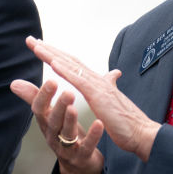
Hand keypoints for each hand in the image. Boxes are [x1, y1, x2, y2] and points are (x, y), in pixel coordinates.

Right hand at [10, 78, 104, 173]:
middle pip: (53, 121)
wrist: (78, 168)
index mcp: (46, 124)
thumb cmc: (63, 135)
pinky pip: (87, 147)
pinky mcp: (82, 158)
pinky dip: (93, 136)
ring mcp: (67, 149)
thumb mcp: (49, 117)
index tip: (51, 81)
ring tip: (74, 108)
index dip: (44, 96)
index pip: (40, 109)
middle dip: (59, 107)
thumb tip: (14, 83)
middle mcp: (53, 136)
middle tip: (67, 92)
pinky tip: (99, 124)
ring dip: (70, 121)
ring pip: (67, 135)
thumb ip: (35, 99)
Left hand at [23, 36, 160, 161]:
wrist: (141, 133)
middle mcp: (97, 79)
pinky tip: (53, 64)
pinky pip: (79, 80)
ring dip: (52, 55)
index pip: (73, 63)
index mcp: (97, 81)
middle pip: (68, 60)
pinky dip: (65, 70)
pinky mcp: (99, 95)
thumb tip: (114, 73)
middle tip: (30, 39)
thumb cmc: (127, 120)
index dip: (56, 54)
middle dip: (49, 49)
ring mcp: (98, 85)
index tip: (40, 46)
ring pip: (71, 66)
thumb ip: (111, 84)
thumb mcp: (114, 99)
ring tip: (36, 46)